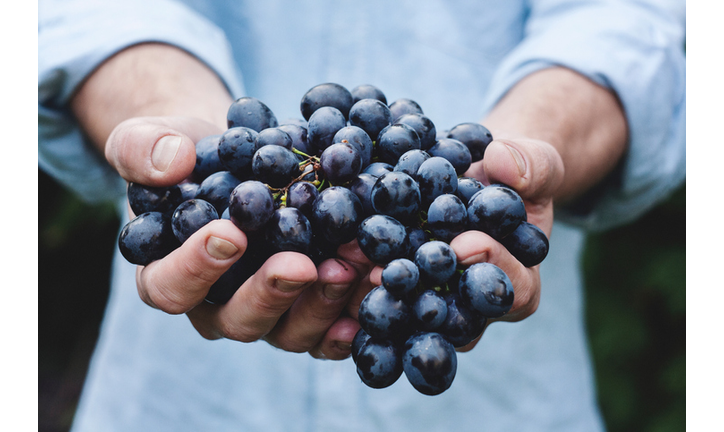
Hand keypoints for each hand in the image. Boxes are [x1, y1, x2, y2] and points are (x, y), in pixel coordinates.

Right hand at [106, 115, 364, 358]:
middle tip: (301, 265)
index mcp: (169, 275)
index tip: (230, 233)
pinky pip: (331, 329)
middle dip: (272, 293)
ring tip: (352, 267)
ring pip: (291, 331)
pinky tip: (378, 290)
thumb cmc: (187, 155)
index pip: (171, 287)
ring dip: (323, 304)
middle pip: (238, 320)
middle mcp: (218, 306)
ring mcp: (269, 313)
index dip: (196, 268)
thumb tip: (171, 161)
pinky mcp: (309, 309)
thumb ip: (143, 149)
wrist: (239, 160)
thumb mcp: (150, 140)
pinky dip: (356, 315)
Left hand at [345, 136, 563, 352]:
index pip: (512, 291)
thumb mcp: (535, 163)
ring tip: (352, 266)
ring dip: (379, 293)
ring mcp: (433, 303)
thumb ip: (532, 166)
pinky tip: (331, 261)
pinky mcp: (400, 290)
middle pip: (453, 316)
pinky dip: (355, 279)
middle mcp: (472, 308)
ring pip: (410, 313)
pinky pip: (380, 294)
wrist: (478, 177)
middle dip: (423, 292)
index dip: (492, 268)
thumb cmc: (513, 176)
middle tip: (391, 271)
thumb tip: (504, 163)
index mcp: (517, 285)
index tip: (466, 242)